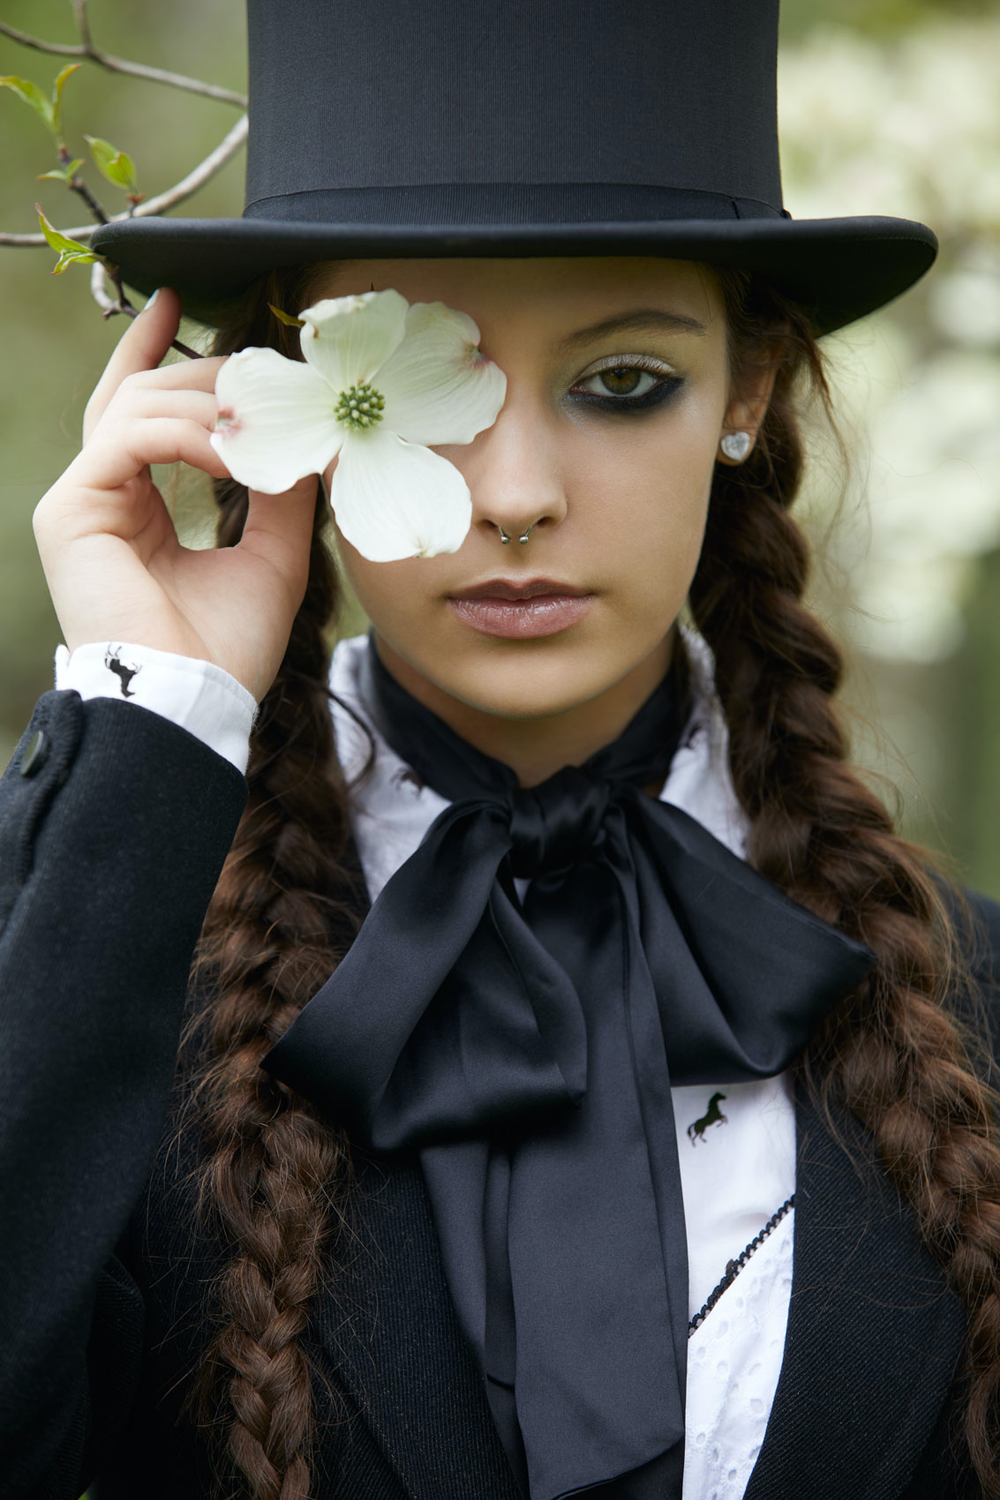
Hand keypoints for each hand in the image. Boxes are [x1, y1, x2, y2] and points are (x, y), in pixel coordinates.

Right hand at [32, 288, 318, 702]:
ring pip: (136, 406)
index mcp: (138, 508)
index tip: (187, 303)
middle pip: (144, 396)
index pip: (142, 412)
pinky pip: (127, 435)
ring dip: (209, 407)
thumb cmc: (228, 649)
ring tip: (262, 428)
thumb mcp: (274, 556)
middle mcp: (101, 497)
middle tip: (264, 373)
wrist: (196, 706)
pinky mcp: (70, 510)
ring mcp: (79, 502)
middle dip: (208, 375)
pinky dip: (187, 434)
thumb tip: (301, 433)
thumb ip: (281, 492)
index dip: (160, 354)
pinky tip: (233, 453)